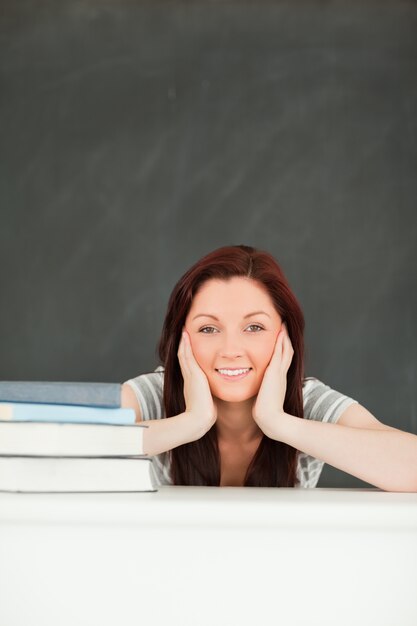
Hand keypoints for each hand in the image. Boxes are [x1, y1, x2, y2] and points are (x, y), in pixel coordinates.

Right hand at [177, 328, 217, 432]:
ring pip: (183, 354)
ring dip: (183, 342)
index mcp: (192, 383)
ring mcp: (189, 375)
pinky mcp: (192, 374)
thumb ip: (209, 397)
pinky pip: (186, 355)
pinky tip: (185, 335)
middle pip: (183, 356)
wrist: (199, 420)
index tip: (188, 344)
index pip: (188, 364)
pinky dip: (185, 345)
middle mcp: (188, 377)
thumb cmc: (205, 414)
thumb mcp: (208, 402)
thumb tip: (214, 400)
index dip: (187, 353)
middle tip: (183, 332)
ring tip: (183, 330)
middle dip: (183, 345)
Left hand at [252, 323, 293, 437]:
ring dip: (285, 337)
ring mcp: (279, 372)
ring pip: (285, 350)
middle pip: (287, 352)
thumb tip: (258, 397)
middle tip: (285, 327)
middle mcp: (281, 374)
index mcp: (279, 380)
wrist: (271, 419)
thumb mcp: (264, 400)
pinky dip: (280, 341)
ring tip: (283, 324)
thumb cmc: (266, 413)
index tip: (281, 339)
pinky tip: (280, 331)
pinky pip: (279, 352)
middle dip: (286, 339)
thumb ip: (262, 395)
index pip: (282, 361)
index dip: (283, 349)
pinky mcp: (275, 372)